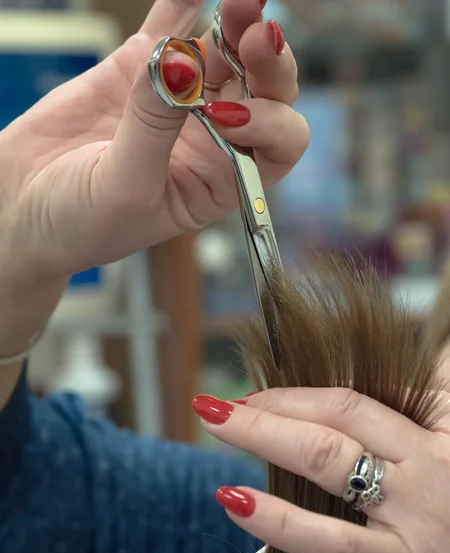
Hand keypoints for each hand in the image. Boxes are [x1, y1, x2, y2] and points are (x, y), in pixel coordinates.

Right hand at [0, 0, 307, 280]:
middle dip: (268, 61)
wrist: (23, 206)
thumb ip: (154, 128)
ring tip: (239, 1)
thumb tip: (179, 62)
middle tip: (255, 31)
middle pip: (264, 90)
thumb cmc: (81, 223)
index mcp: (222, 179)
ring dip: (237, 23)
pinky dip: (184, 3)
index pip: (278, 144)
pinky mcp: (140, 70)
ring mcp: (179, 99)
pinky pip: (170, 26)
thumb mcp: (124, 188)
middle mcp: (211, 137)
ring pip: (225, 52)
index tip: (227, 111)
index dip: (272, 120)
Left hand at [193, 389, 449, 552]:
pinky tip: (236, 501)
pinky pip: (331, 541)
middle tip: (219, 404)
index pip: (351, 400)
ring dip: (262, 435)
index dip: (294, 395)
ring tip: (218, 424)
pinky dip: (278, 520)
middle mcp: (424, 464)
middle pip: (333, 419)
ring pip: (327, 461)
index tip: (257, 397)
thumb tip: (337, 400)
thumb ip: (408, 414)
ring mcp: (412, 515)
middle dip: (269, 406)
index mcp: (436, 429)